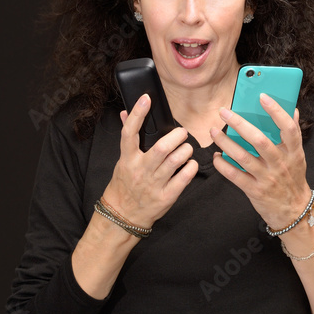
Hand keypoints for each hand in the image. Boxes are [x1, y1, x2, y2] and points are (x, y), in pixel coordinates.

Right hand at [102, 93, 196, 227]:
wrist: (123, 215)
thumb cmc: (125, 184)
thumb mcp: (122, 160)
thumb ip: (128, 138)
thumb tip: (124, 113)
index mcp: (127, 158)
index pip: (130, 132)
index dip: (138, 113)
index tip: (147, 98)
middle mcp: (140, 170)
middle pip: (162, 147)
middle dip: (177, 136)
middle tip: (182, 134)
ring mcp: (154, 184)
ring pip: (176, 160)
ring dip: (186, 150)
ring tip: (186, 149)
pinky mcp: (166, 197)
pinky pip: (184, 178)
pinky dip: (191, 167)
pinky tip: (190, 164)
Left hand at [210, 93, 310, 229]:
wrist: (294, 212)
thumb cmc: (293, 179)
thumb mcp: (298, 157)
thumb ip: (293, 134)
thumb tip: (294, 110)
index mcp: (293, 152)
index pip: (288, 128)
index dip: (276, 111)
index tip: (262, 96)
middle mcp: (280, 164)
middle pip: (259, 140)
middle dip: (239, 124)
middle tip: (223, 111)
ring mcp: (267, 178)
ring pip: (243, 157)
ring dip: (225, 143)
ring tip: (213, 131)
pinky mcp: (254, 191)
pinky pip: (235, 175)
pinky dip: (222, 165)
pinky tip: (216, 156)